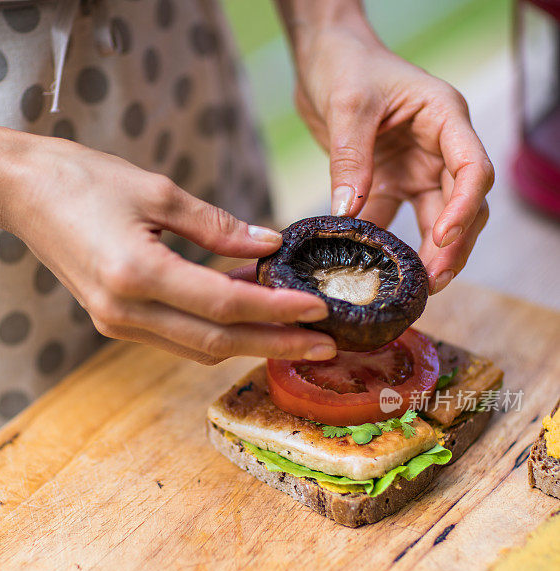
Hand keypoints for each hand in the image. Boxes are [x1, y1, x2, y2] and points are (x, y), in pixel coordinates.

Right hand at [6, 137, 334, 363]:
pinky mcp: (115, 322)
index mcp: (135, 273)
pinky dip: (217, 333)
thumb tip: (269, 246)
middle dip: (275, 345)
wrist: (21, 192)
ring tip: (296, 332)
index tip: (320, 309)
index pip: (223, 305)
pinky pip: (178, 339)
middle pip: (215, 343)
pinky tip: (249, 318)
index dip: (277, 310)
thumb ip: (219, 226)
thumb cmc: (84, 178)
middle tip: (324, 345)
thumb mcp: (159, 190)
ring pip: (198, 348)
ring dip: (249, 343)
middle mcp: (125, 311)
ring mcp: (117, 323)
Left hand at [292, 22, 493, 292]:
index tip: (441, 240)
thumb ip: (350, 158)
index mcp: (444, 119)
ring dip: (430, 255)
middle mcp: (438, 148)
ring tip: (415, 288)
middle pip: (462, 204)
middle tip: (431, 282)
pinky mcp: (391, 183)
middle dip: (452, 246)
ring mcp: (417, 168)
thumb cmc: (345, 64)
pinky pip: (395, 222)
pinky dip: (388, 247)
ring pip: (436, 220)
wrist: (324, 57)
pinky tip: (377, 271)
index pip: (471, 168)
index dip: (463, 208)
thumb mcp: (347, 105)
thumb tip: (347, 212)